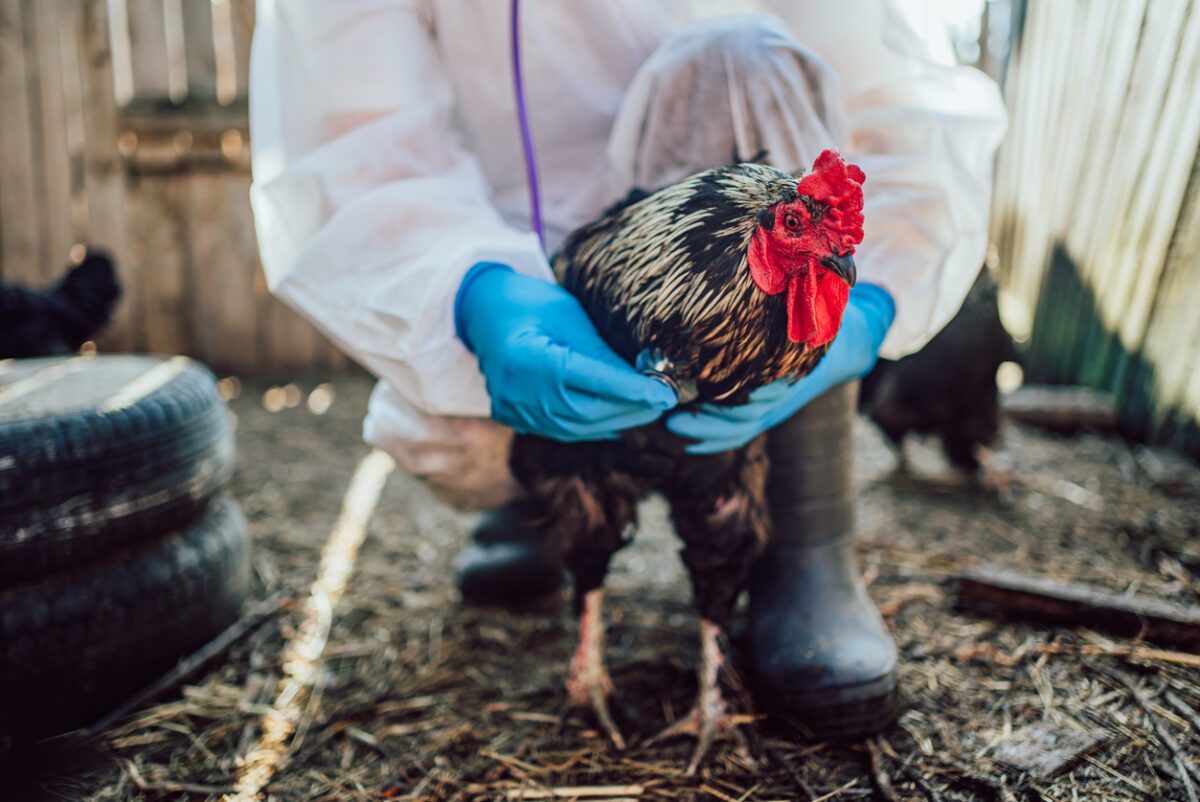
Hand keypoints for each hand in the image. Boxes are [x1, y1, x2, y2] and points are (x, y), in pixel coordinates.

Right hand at [455, 262, 676, 439]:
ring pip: (577, 428)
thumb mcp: (569, 317)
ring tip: (644, 409)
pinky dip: (592, 427)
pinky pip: (561, 431)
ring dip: (615, 421)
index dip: (634, 390)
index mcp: (530, 360)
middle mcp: (519, 393)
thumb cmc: (531, 304)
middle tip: (663, 402)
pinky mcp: (513, 419)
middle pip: (588, 412)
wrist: (483, 312)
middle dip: (631, 409)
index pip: (594, 382)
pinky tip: (615, 419)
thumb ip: (601, 352)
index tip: (666, 395)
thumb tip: (645, 377)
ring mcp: (513, 411)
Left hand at [665, 283, 894, 453]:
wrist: (845, 348)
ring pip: (741, 429)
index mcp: (791, 367)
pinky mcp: (766, 412)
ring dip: (707, 432)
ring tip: (673, 425)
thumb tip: (779, 254)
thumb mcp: (808, 302)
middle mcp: (782, 392)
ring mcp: (774, 406)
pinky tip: (692, 443)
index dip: (732, 397)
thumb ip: (792, 291)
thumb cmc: (817, 318)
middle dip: (709, 420)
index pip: (760, 392)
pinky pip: (741, 434)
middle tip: (673, 416)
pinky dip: (717, 441)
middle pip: (745, 416)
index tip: (701, 391)